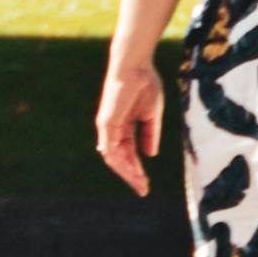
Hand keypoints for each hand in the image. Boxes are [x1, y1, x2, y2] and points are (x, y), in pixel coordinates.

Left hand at [92, 48, 167, 198]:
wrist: (136, 66)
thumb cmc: (145, 84)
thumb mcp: (152, 114)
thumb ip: (150, 134)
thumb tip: (150, 155)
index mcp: (124, 125)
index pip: (128, 152)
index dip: (136, 168)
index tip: (146, 183)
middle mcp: (113, 128)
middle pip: (120, 158)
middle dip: (131, 175)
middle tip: (143, 190)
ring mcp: (107, 126)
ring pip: (114, 157)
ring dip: (127, 173)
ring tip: (140, 185)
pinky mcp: (106, 123)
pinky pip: (110, 148)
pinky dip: (120, 162)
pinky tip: (132, 173)